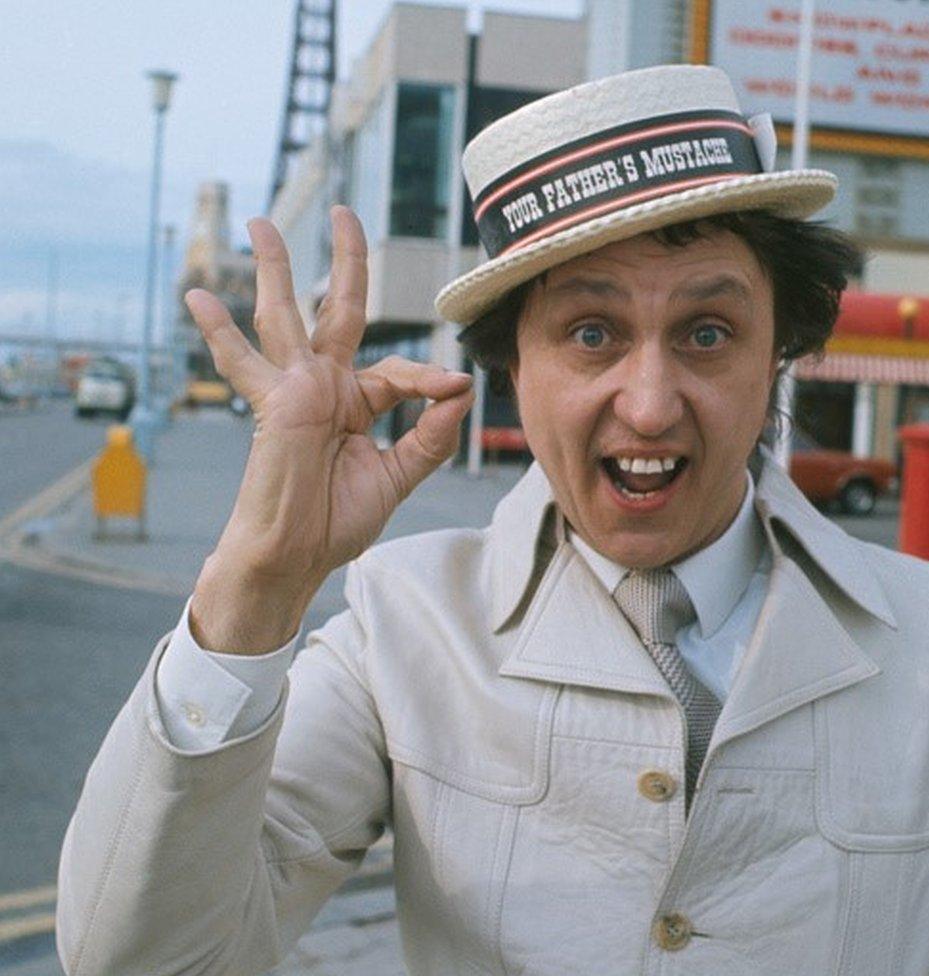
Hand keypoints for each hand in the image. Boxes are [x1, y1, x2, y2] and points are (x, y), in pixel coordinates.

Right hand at [184, 207, 473, 650]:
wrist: (293, 556)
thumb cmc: (335, 522)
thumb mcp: (396, 476)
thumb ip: (429, 437)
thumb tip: (461, 391)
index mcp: (356, 403)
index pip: (397, 371)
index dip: (428, 377)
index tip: (454, 388)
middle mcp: (325, 386)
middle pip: (338, 310)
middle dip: (344, 262)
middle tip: (344, 212)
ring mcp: (295, 389)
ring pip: (286, 315)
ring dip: (275, 268)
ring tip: (261, 223)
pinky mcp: (272, 402)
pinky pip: (242, 362)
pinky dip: (219, 332)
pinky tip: (197, 297)